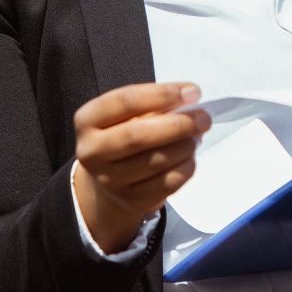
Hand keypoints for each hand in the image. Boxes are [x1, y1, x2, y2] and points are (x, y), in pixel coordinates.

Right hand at [72, 81, 210, 252]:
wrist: (106, 182)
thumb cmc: (122, 136)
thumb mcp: (125, 115)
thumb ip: (153, 105)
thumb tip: (188, 99)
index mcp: (88, 120)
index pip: (125, 101)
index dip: (162, 94)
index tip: (191, 91)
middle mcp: (92, 151)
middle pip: (138, 136)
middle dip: (178, 124)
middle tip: (203, 118)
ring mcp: (109, 180)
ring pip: (156, 161)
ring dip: (185, 146)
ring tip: (196, 136)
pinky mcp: (130, 200)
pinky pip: (167, 183)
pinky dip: (186, 167)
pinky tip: (189, 157)